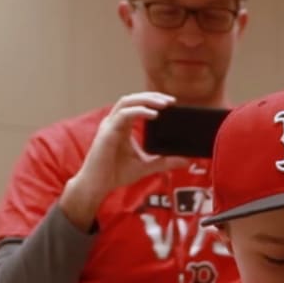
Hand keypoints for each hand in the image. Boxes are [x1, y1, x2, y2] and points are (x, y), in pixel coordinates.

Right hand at [59, 92, 188, 229]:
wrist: (98, 185)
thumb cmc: (116, 173)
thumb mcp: (146, 166)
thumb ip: (164, 161)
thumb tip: (185, 161)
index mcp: (122, 126)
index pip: (136, 105)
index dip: (152, 100)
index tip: (171, 104)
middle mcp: (114, 122)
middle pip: (132, 99)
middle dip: (152, 96)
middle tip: (171, 101)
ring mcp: (109, 126)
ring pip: (127, 102)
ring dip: (147, 100)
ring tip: (164, 104)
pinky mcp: (107, 133)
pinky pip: (124, 115)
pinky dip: (139, 112)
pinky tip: (153, 115)